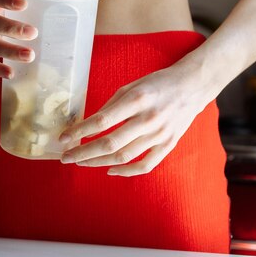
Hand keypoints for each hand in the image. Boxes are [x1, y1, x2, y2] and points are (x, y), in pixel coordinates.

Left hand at [59, 66, 212, 176]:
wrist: (192, 86)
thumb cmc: (156, 84)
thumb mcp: (130, 86)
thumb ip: (109, 107)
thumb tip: (88, 128)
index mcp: (136, 100)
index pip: (101, 121)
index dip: (79, 132)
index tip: (62, 139)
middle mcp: (148, 119)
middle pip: (109, 144)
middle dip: (83, 153)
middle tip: (65, 158)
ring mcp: (159, 135)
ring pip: (123, 157)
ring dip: (97, 162)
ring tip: (81, 162)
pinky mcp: (168, 145)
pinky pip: (144, 166)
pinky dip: (125, 172)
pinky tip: (109, 170)